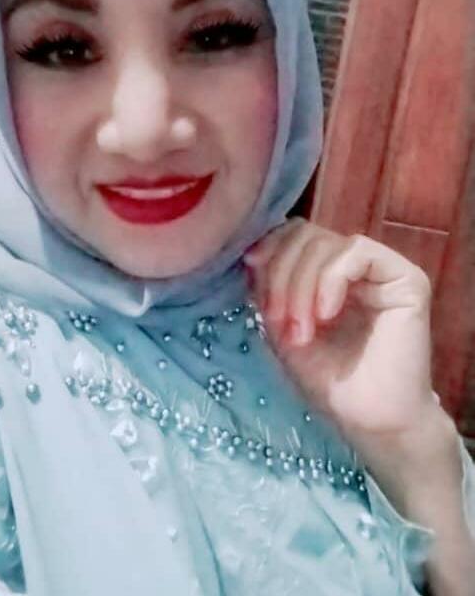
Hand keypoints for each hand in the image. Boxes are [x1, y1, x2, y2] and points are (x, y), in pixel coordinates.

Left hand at [244, 217, 436, 443]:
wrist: (369, 421)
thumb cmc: (328, 380)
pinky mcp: (406, 278)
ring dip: (300, 285)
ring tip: (300, 331)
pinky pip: (356, 253)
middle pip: (305, 234)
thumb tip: (252, 253)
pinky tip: (326, 315)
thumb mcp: (282, 328)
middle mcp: (353, 264)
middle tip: (275, 319)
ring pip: (326, 243)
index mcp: (325, 272)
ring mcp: (381, 268)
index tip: (250, 271)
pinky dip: (330, 280)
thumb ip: (268, 289)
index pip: (294, 235)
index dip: (269, 247)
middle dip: (281, 273)